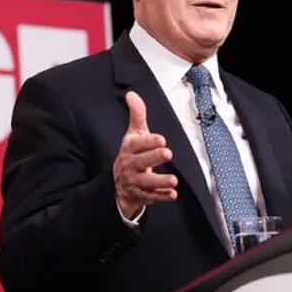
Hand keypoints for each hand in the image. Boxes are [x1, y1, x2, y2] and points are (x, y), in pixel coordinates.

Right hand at [113, 91, 177, 217]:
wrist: (117, 184)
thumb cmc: (131, 155)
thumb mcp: (133, 135)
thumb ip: (136, 115)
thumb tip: (132, 94)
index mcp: (129, 149)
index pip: (137, 144)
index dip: (148, 141)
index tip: (161, 139)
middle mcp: (130, 165)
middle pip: (141, 161)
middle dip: (153, 158)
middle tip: (167, 152)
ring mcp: (135, 181)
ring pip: (146, 182)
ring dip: (159, 181)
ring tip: (173, 180)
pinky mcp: (141, 195)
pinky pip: (151, 196)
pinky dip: (161, 197)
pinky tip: (172, 195)